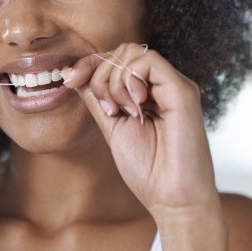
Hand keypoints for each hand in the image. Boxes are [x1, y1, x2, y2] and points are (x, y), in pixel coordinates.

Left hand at [63, 42, 218, 218]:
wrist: (171, 200)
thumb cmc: (146, 168)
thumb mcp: (111, 125)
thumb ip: (97, 98)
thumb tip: (75, 74)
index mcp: (147, 91)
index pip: (117, 58)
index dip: (89, 64)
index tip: (69, 80)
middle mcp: (162, 84)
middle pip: (123, 50)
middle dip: (100, 74)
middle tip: (107, 108)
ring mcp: (174, 85)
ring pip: (132, 52)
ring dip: (113, 81)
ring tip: (122, 111)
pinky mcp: (182, 90)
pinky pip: (148, 62)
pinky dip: (129, 80)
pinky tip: (134, 106)